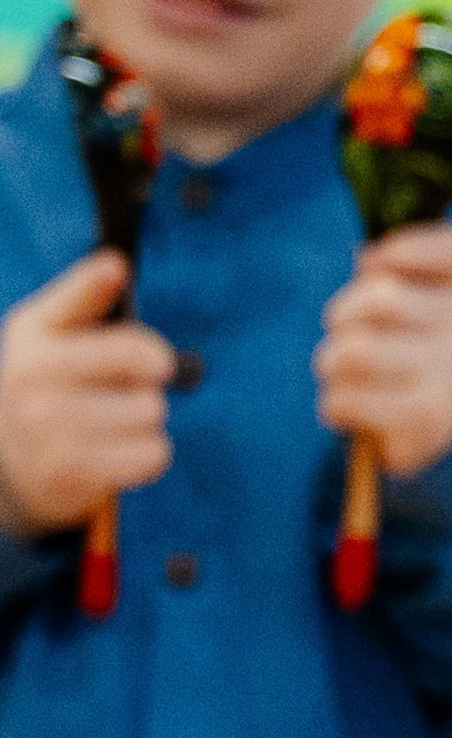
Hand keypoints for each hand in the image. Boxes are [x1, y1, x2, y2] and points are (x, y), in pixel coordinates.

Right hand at [0, 252, 173, 537]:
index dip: (143, 334)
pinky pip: (153, 455)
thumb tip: (117, 264)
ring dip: (146, 418)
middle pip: (147, 364)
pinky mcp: (69, 473)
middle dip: (149, 375)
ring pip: (152, 411)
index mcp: (34, 333)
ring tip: (113, 421)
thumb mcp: (52, 329)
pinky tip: (117, 451)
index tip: (150, 350)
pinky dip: (147, 454)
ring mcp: (47, 429)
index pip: (93, 304)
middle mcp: (31, 378)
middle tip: (127, 386)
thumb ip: (86, 293)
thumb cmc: (48, 382)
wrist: (12, 461)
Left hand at [315, 224, 451, 480]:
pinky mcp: (430, 420)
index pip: (451, 248)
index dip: (402, 249)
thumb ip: (385, 270)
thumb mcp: (401, 295)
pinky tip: (351, 407)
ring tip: (341, 373)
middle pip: (382, 299)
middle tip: (342, 334)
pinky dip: (334, 405)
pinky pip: (348, 400)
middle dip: (341, 316)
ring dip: (331, 364)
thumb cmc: (398, 345)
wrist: (429, 425)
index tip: (372, 263)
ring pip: (358, 353)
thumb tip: (369, 261)